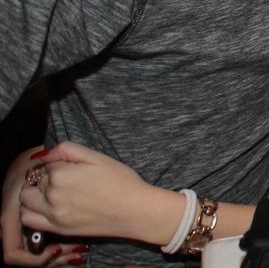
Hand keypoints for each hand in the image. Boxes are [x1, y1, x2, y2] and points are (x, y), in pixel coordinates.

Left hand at [18, 142, 181, 246]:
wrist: (135, 211)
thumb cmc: (121, 181)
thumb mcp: (98, 157)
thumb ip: (67, 149)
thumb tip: (44, 153)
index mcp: (62, 173)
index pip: (46, 163)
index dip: (58, 163)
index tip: (73, 167)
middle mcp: (53, 194)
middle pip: (35, 179)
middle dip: (45, 176)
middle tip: (65, 178)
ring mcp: (53, 213)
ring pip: (25, 198)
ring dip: (33, 192)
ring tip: (52, 191)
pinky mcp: (57, 228)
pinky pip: (28, 219)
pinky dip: (30, 211)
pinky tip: (46, 206)